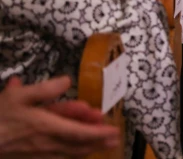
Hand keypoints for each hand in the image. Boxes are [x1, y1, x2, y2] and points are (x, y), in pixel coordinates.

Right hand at [0, 76, 118, 156]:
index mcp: (46, 126)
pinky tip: (76, 153)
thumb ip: (45, 89)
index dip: (98, 132)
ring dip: (88, 149)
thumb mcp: (18, 96)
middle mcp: (46, 143)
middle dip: (98, 142)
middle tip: (115, 138)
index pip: (79, 132)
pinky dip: (71, 155)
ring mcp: (39, 154)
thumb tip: (67, 81)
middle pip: (78, 145)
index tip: (114, 130)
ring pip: (69, 154)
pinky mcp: (32, 158)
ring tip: (103, 145)